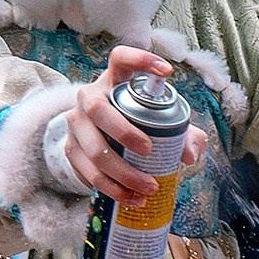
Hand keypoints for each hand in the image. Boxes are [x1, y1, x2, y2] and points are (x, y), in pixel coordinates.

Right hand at [64, 46, 207, 206]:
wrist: (101, 141)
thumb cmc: (138, 125)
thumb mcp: (162, 124)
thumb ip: (184, 135)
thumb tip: (187, 154)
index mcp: (114, 81)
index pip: (121, 59)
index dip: (142, 60)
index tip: (167, 71)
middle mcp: (89, 97)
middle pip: (98, 109)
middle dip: (123, 131)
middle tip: (149, 151)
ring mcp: (76, 124)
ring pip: (93, 148)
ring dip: (122, 172)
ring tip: (148, 188)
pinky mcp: (70, 150)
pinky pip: (88, 172)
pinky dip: (112, 189)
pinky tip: (132, 198)